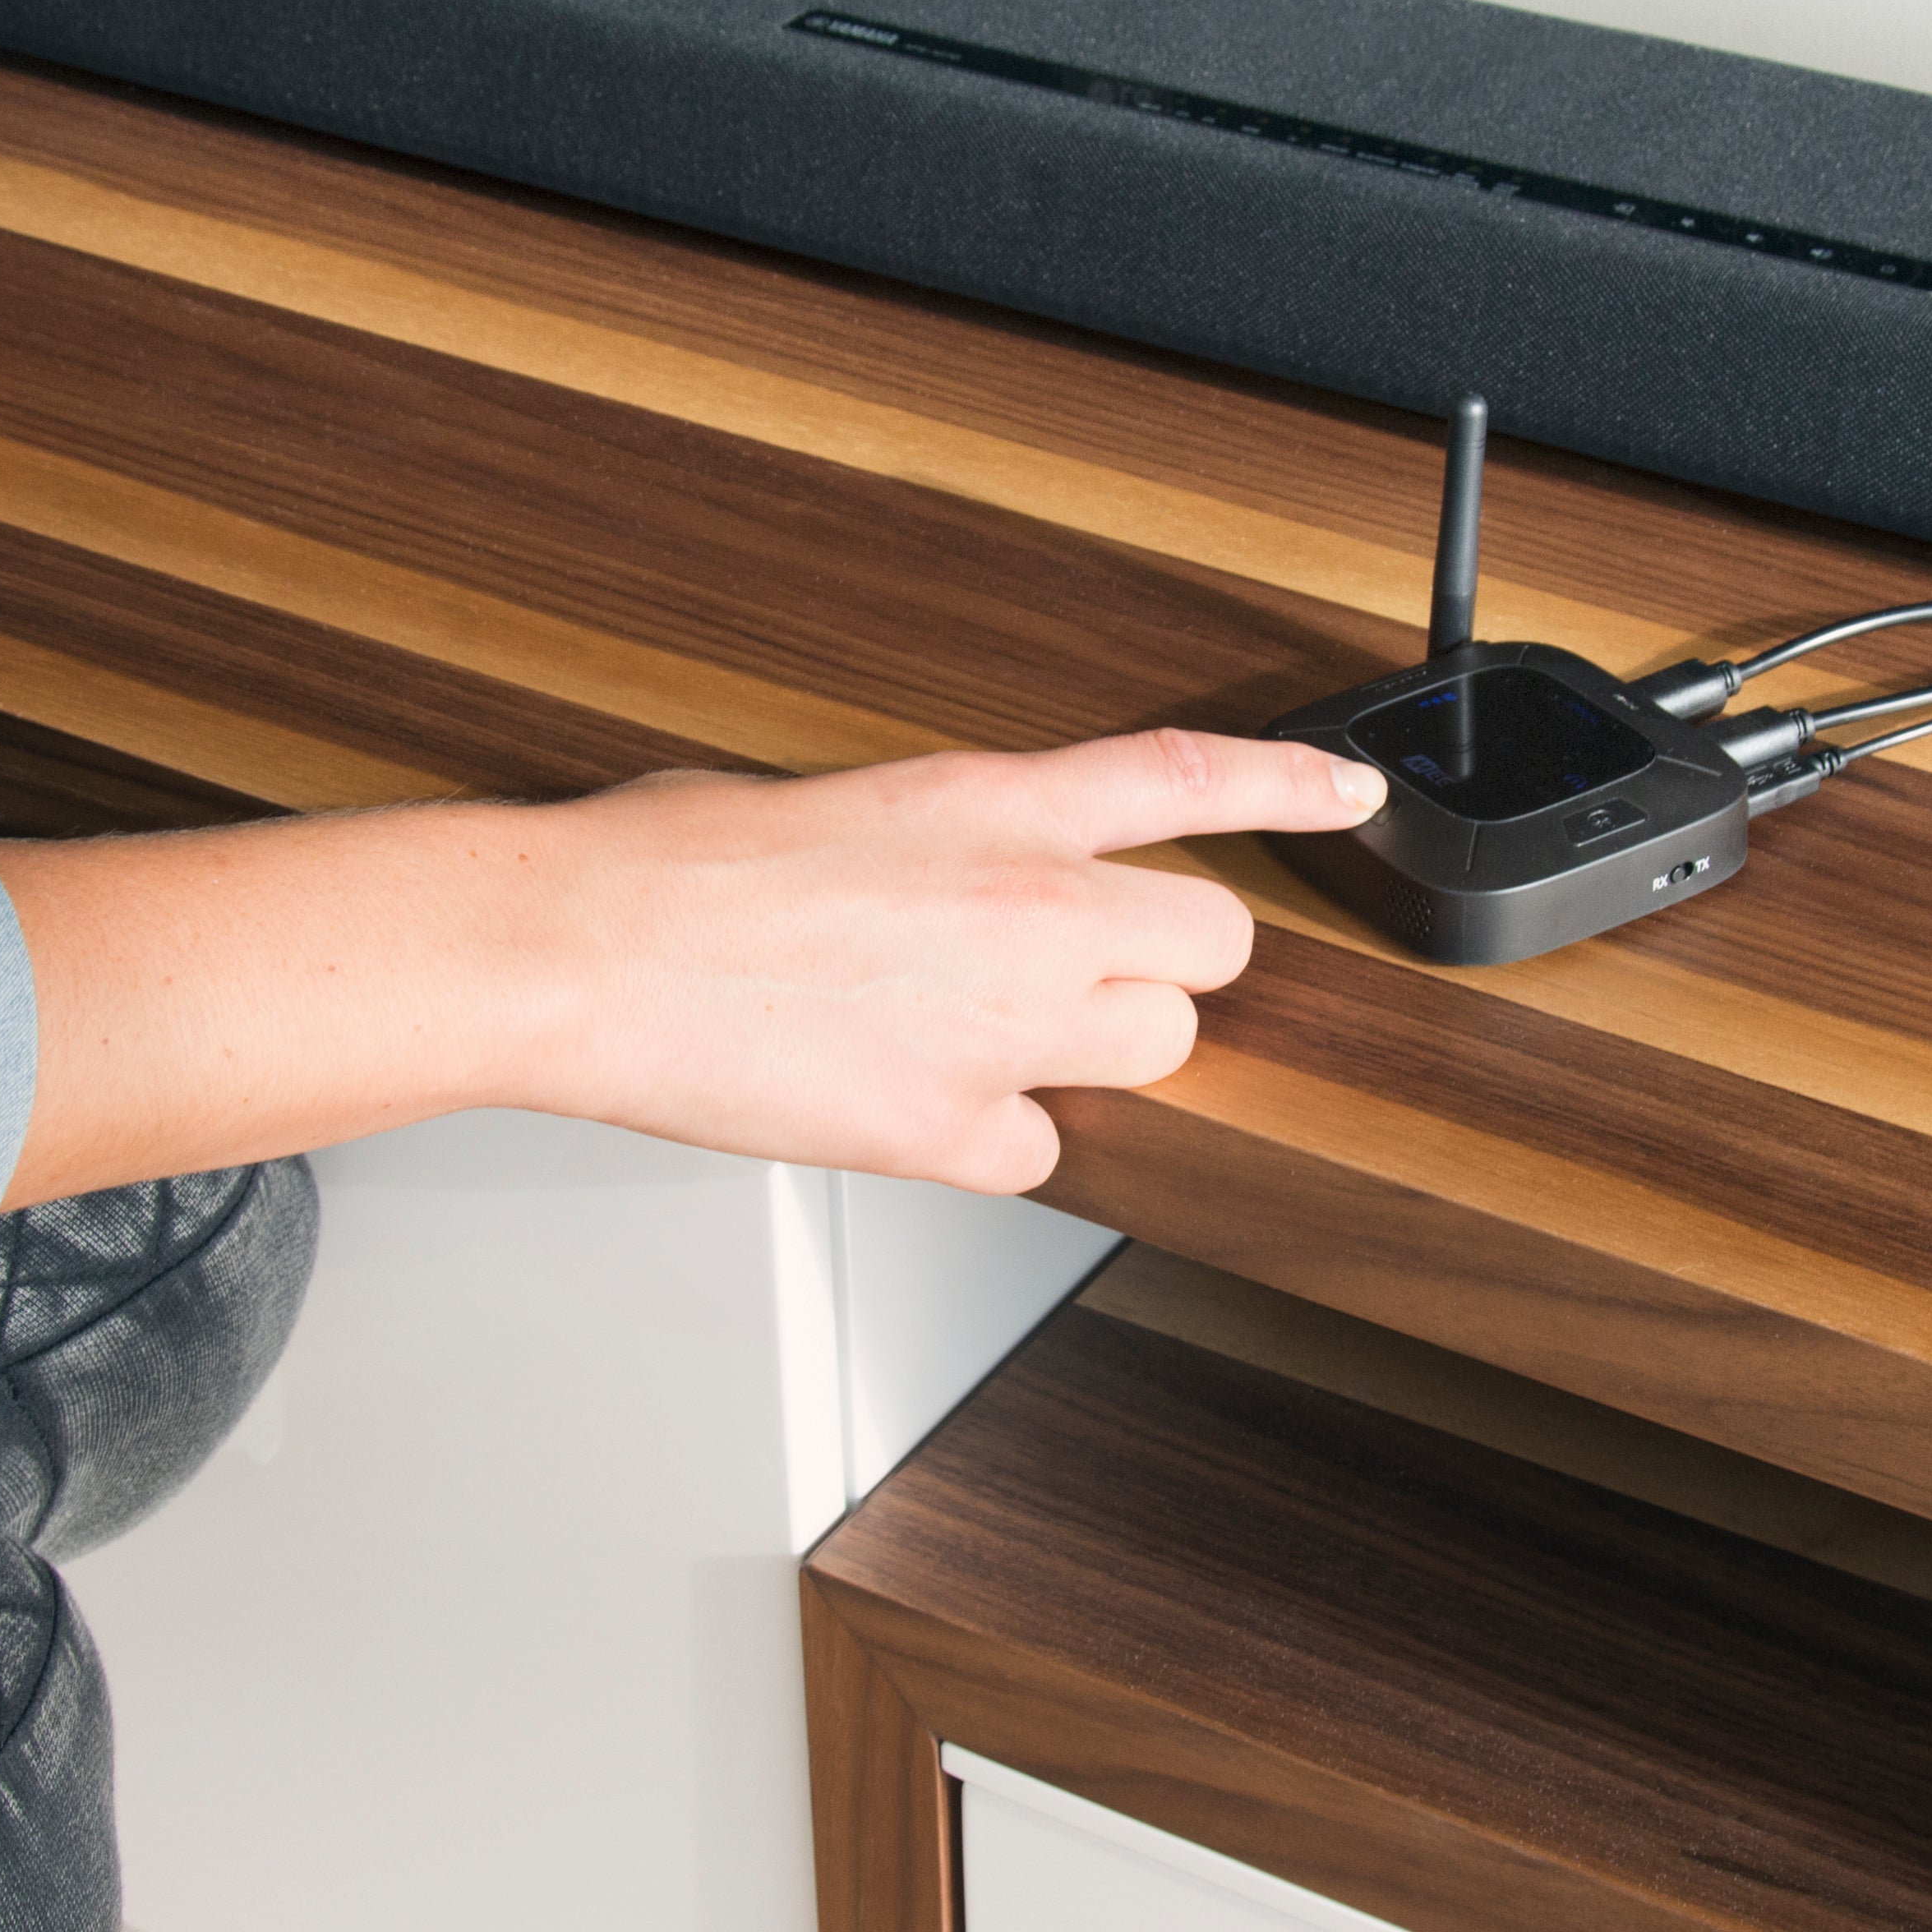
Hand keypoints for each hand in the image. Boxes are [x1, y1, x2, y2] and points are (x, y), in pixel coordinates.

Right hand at [0, 729, 1386, 1206]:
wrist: (578, 951)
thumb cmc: (665, 862)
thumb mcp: (829, 803)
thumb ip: (932, 838)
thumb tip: (949, 881)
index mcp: (991, 801)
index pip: (1191, 778)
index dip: (1293, 780)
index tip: (1353, 790)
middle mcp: (1026, 908)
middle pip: (1210, 947)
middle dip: (1162, 961)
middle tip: (1083, 969)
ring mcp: (999, 1027)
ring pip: (1150, 1052)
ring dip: (1089, 1047)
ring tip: (981, 1035)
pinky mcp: (948, 1132)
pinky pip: (1037, 1153)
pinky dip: (991, 1141)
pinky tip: (911, 1104)